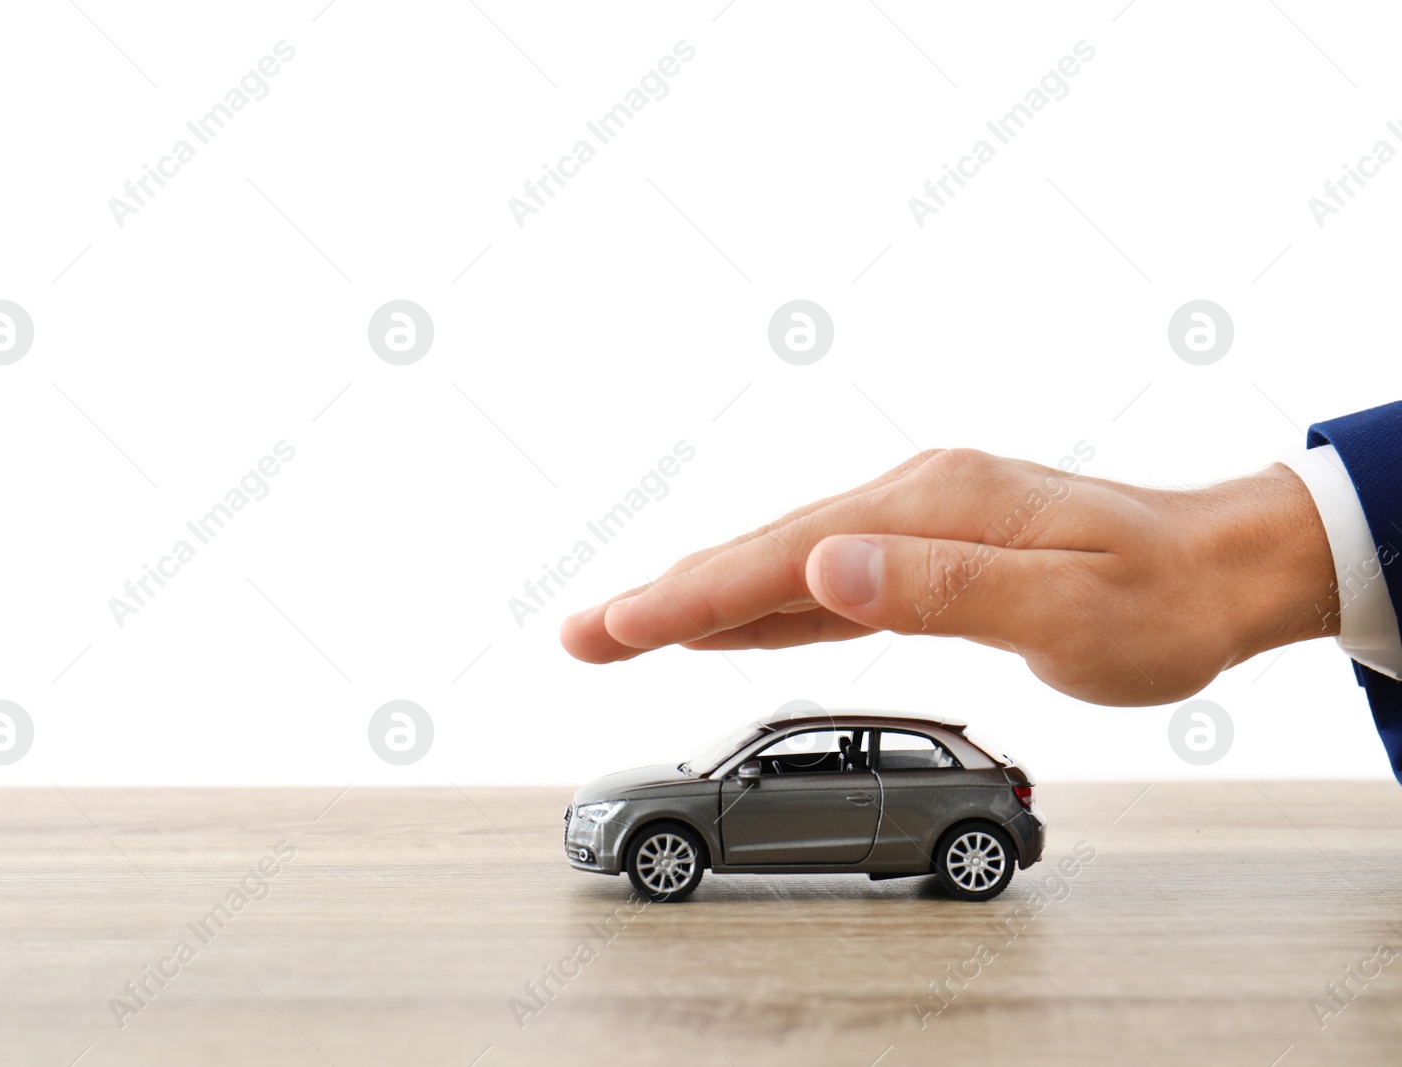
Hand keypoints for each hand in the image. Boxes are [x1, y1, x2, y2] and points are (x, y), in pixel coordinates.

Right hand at [559, 449, 1337, 705]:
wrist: (1225, 568)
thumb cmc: (1159, 600)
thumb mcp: (1065, 609)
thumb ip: (941, 588)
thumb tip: (825, 566)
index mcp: (928, 506)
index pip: (780, 558)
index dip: (686, 598)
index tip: (608, 627)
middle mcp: (909, 501)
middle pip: (761, 552)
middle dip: (664, 596)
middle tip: (579, 635)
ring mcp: (915, 523)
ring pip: (784, 566)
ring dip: (702, 599)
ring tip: (627, 627)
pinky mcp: (928, 551)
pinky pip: (826, 582)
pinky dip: (765, 604)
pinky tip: (732, 623)